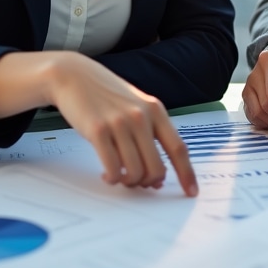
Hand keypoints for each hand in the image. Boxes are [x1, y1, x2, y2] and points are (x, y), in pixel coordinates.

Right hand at [46, 53, 196, 196]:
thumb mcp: (137, 106)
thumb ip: (150, 134)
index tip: (192, 192)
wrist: (75, 76)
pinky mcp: (98, 130)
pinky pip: (113, 169)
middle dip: (149, 183)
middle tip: (138, 182)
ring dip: (129, 182)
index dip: (187, 173)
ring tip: (120, 177)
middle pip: (157, 168)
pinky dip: (112, 178)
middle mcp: (141, 116)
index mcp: (155, 110)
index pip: (178, 148)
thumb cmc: (107, 95)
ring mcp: (119, 123)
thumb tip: (158, 175)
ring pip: (135, 172)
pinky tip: (107, 174)